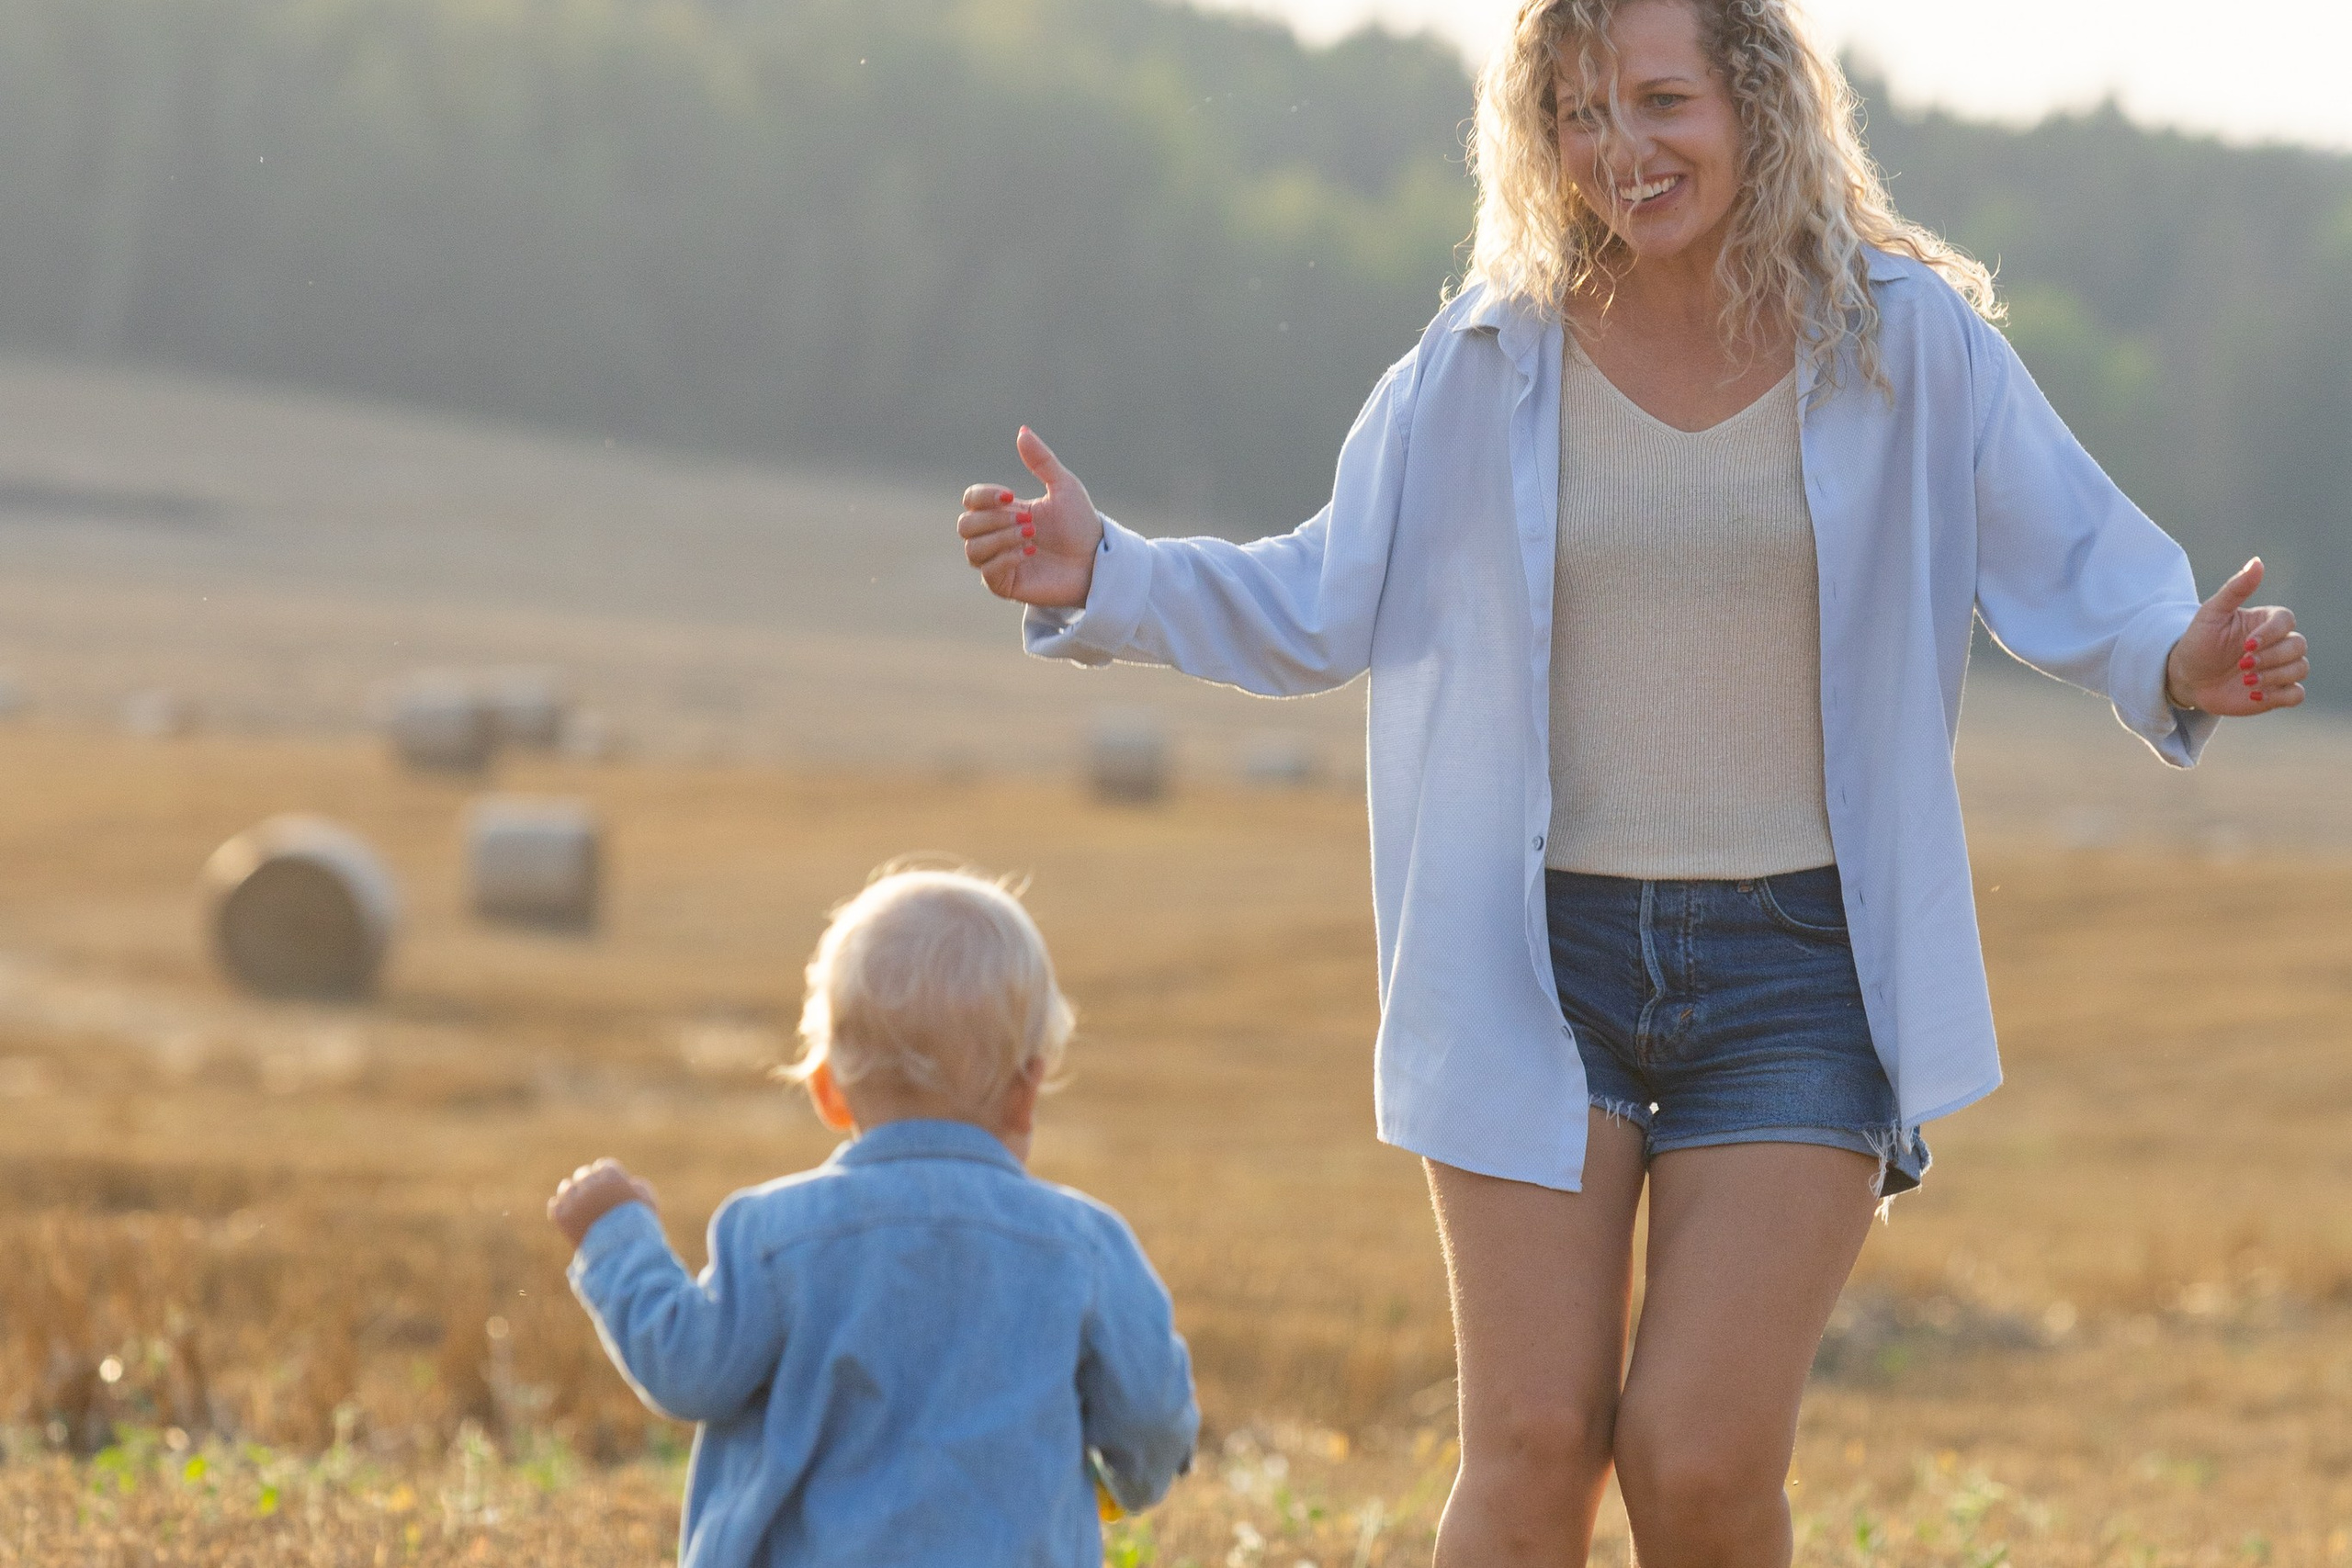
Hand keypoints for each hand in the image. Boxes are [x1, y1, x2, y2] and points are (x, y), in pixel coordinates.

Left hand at [548, 1158, 657, 1247]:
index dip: (608, 1177)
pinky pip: (555, 1205)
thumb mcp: (648, 1202)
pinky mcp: (562, 1217)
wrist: (621, 1253)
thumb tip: (629, 1182)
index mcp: (611, 1176)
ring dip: (573, 1193)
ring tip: (579, 1205)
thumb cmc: (639, 1227)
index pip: (604, 1166)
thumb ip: (638, 1186)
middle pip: (583, 1174)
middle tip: (594, 1196)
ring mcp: (574, 1200)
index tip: (610, 1186)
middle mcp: (590, 1183)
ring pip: (566, 1187)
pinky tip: (569, 1215)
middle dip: (590, 1183)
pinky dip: (562, 1209)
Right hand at [956, 427, 1104, 608]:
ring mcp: (998, 561)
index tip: (1010, 497)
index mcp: (1004, 512)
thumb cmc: (1081, 525)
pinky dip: (1006, 557)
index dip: (983, 496)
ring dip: (1000, 538)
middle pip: (965, 525)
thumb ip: (1041, 460)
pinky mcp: (1005, 585)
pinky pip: (988, 572)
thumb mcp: (1064, 486)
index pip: (971, 500)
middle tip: (1027, 520)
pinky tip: (1030, 552)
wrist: (1097, 561)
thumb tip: (1022, 430)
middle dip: (993, 519)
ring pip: (972, 549)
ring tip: (1030, 536)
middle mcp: (996, 536)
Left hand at [2164, 558, 2307, 714]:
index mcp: (2265, 622)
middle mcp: (2277, 644)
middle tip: (2241, 665)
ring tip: (2246, 681)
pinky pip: (2296, 694)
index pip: (2287, 621)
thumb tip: (2257, 562)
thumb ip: (2235, 589)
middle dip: (2272, 657)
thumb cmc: (2198, 641)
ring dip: (2275, 676)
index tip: (2246, 646)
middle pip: (2298, 646)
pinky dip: (2280, 695)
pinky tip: (2254, 695)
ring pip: (2300, 668)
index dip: (2271, 634)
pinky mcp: (2276, 691)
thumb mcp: (2211, 613)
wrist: (2185, 677)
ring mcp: (2279, 668)